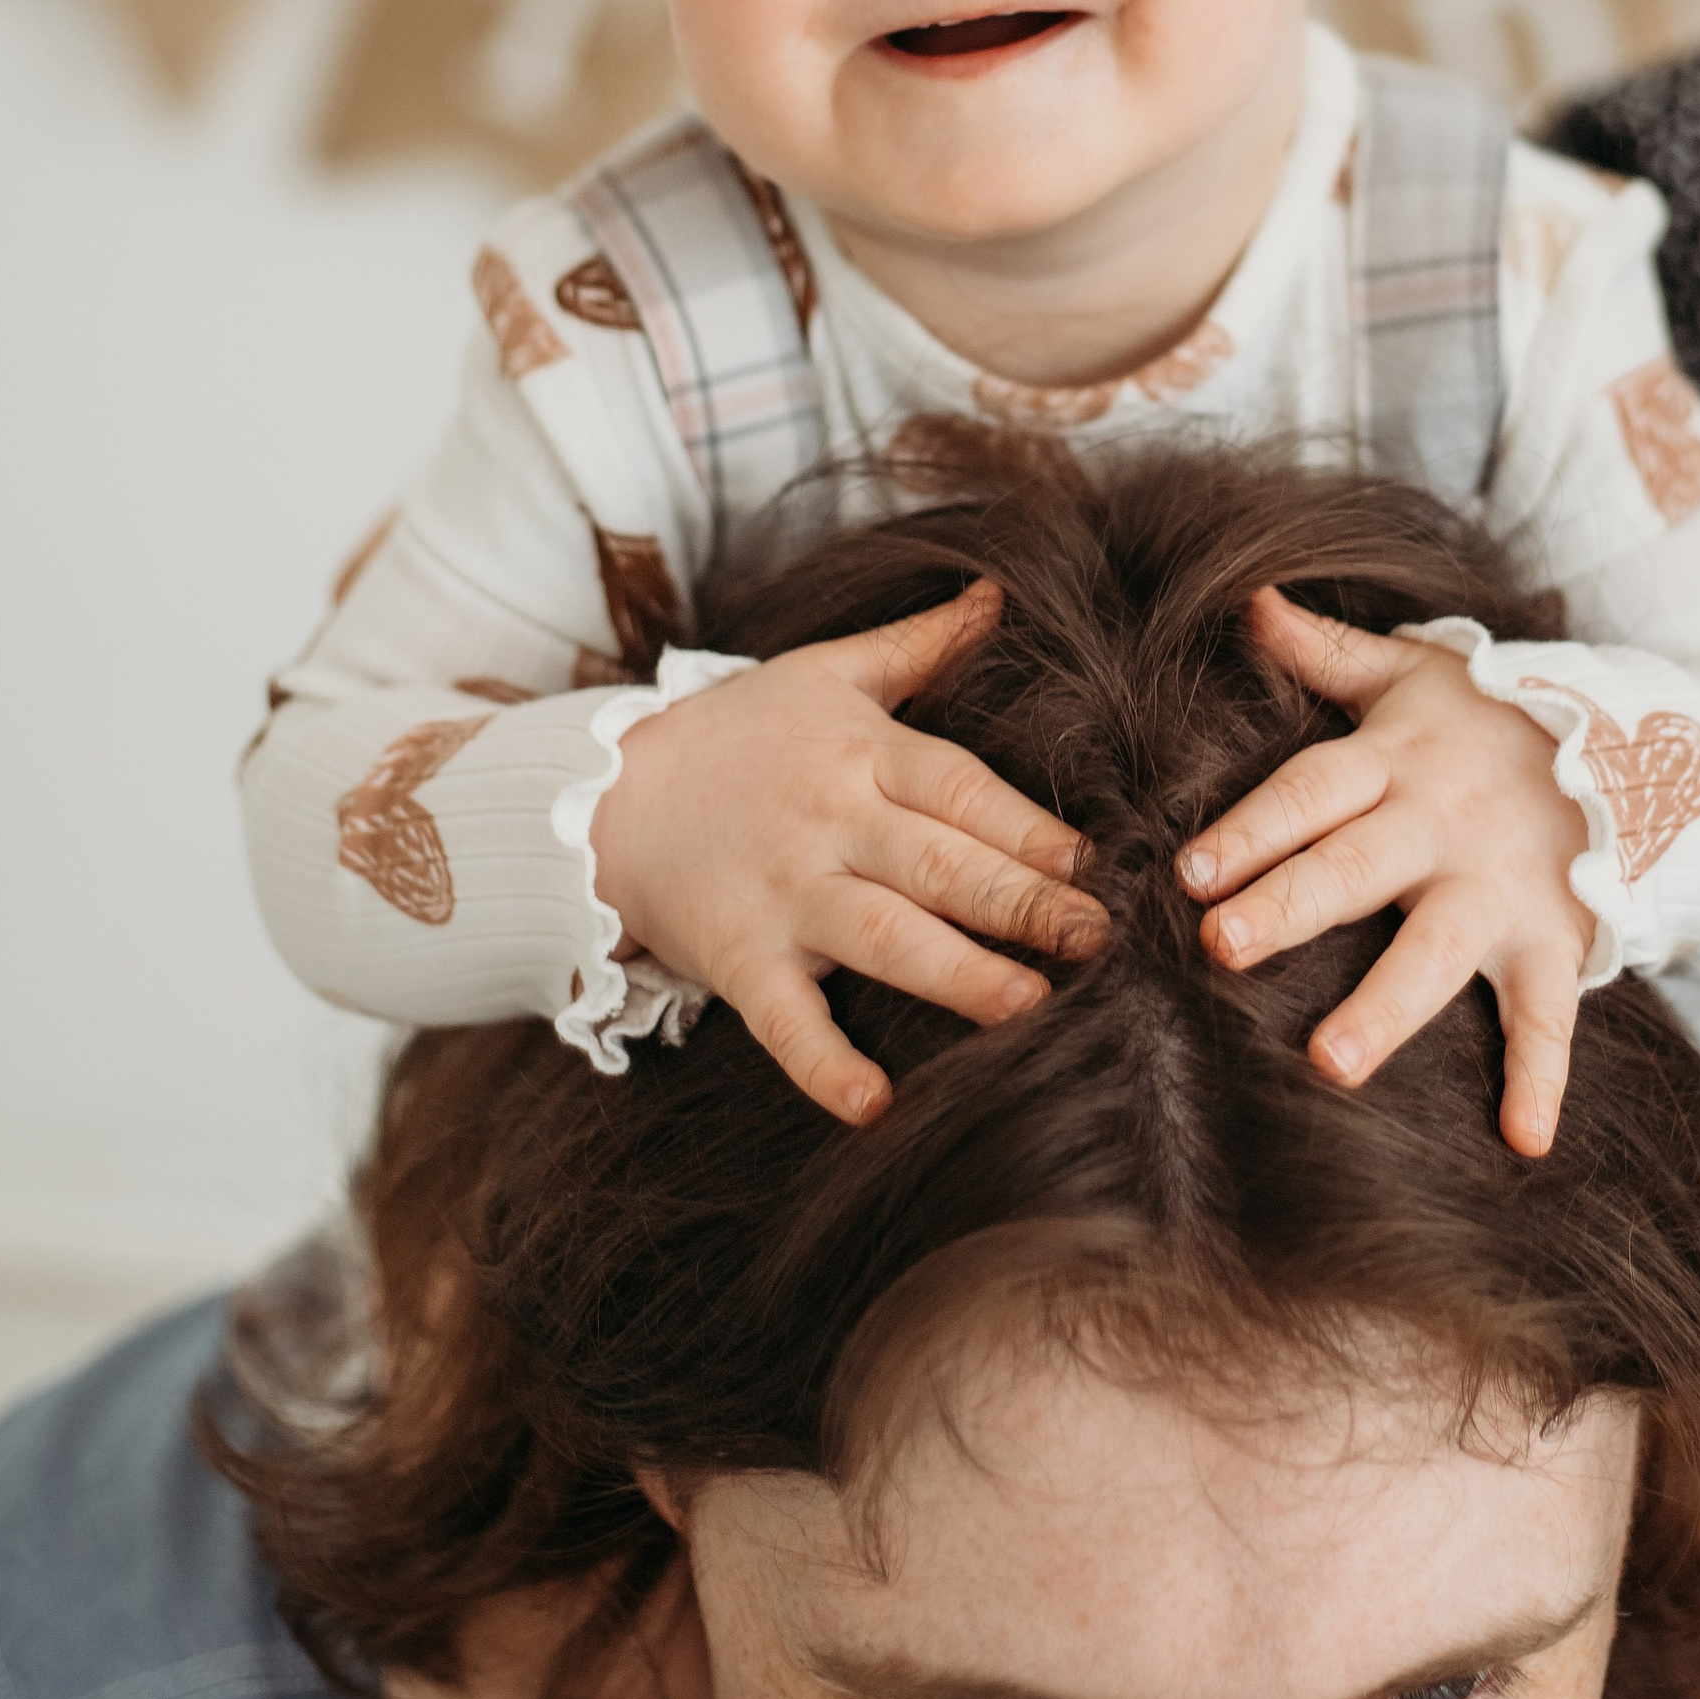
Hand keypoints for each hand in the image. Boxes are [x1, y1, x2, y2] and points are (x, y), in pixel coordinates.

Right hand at [590, 583, 1105, 1126]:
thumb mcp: (823, 673)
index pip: (961, 788)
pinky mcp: (739, 959)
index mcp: (860, 753)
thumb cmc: (733, 734)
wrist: (601, 797)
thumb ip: (917, 645)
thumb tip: (997, 595)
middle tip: (1098, 938)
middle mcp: (830, 823)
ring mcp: (785, 895)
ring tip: (1028, 1004)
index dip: (1030, 826)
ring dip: (956, 973)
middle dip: (1022, 901)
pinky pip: (784, 1020)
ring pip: (884, 937)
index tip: (1098, 863)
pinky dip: (824, 1064)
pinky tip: (873, 1103)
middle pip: (939, 863)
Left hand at [1176, 592, 1594, 1156]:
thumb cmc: (1490, 718)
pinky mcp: (1553, 940)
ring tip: (1331, 1064)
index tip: (1189, 872)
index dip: (1251, 827)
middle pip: (1354, 867)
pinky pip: (1548, 1015)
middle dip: (1290, 905)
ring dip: (1387, 1007)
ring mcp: (1499, 890)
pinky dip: (1542, 1078)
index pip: (1310, 793)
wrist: (1635, 744)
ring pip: (1437, 951)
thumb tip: (1246, 600)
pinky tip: (1524, 1141)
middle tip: (1221, 947)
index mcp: (1395, 763)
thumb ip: (1328, 651)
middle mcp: (1440, 828)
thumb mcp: (1415, 673)